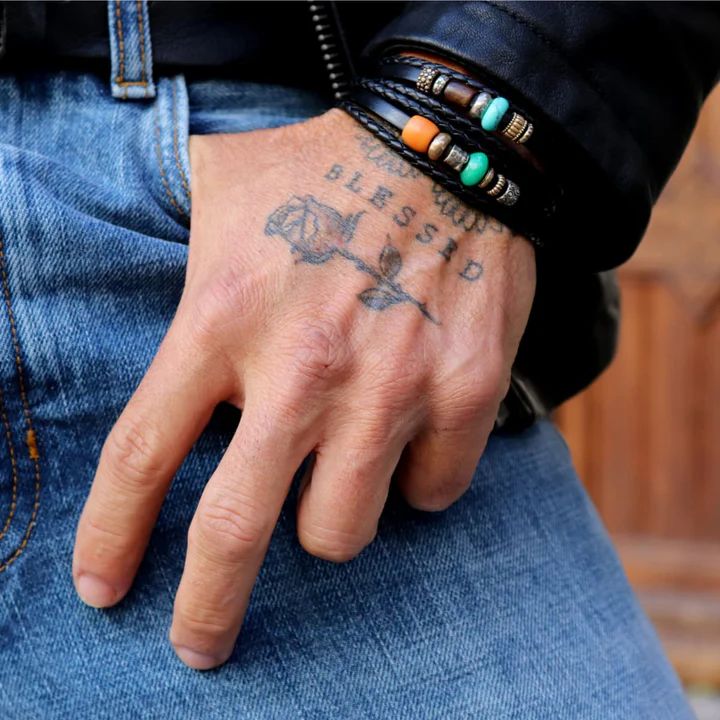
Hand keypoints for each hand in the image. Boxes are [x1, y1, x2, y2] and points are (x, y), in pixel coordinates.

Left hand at [72, 109, 535, 668]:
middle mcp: (300, 367)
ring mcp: (387, 387)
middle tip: (199, 644)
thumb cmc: (323, 172)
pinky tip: (412, 438)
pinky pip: (432, 495)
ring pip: (340, 532)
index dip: (113, 537)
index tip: (103, 590)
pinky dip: (416, 482)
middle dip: (207, 609)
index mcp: (222, 318)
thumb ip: (180, 261)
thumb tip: (166, 315)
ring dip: (331, 520)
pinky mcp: (462, 393)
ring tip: (338, 472)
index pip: (142, 457)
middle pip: (233, 532)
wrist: (443, 149)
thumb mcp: (222, 193)